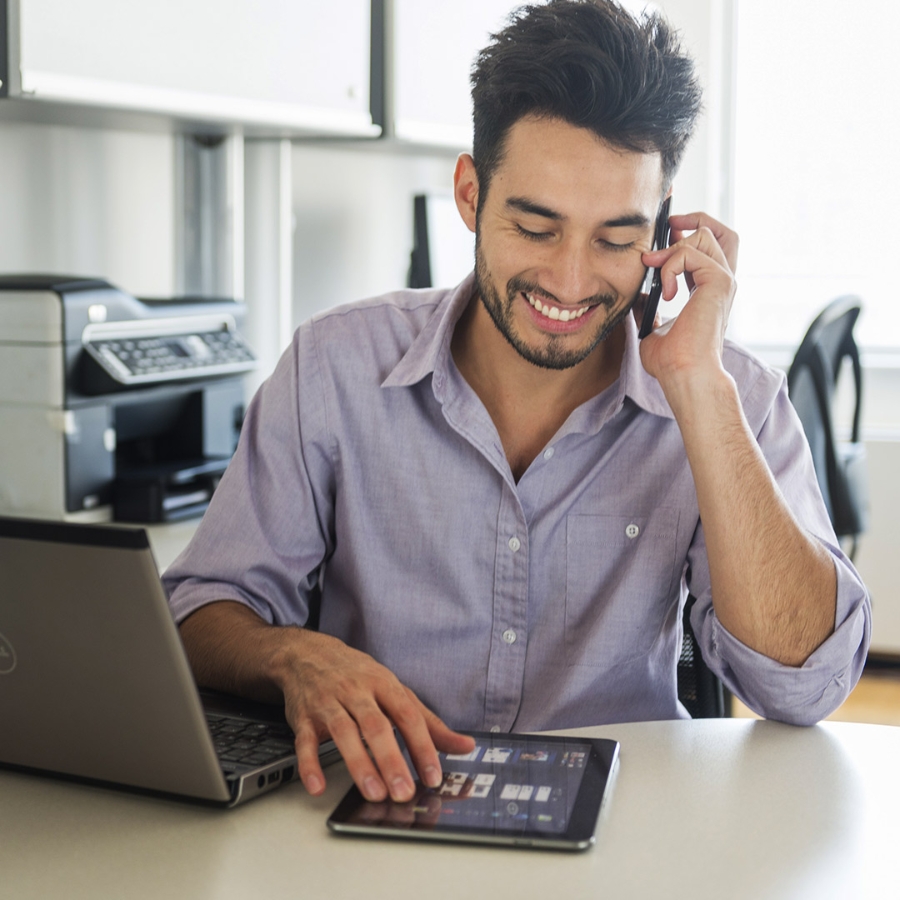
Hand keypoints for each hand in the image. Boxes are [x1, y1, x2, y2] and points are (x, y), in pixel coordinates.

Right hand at [281, 630, 474, 802]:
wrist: (309, 654)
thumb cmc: (359, 676)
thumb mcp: (396, 691)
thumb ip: (429, 722)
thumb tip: (465, 745)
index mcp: (384, 685)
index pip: (407, 716)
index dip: (421, 746)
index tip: (433, 775)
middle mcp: (357, 692)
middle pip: (375, 725)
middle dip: (390, 760)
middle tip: (403, 791)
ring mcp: (329, 703)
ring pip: (343, 732)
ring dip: (358, 763)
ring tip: (373, 792)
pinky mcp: (303, 717)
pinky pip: (305, 741)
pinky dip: (309, 764)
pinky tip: (318, 786)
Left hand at [638, 212, 738, 386]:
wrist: (684, 375)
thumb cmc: (671, 362)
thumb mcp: (651, 328)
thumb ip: (648, 306)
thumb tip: (636, 295)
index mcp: (707, 291)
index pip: (706, 250)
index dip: (686, 235)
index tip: (663, 234)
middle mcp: (720, 283)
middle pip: (722, 233)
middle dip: (695, 220)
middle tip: (669, 227)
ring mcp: (723, 281)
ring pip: (706, 235)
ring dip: (672, 247)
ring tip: (654, 269)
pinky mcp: (719, 282)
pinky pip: (691, 253)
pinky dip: (670, 266)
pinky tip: (665, 292)